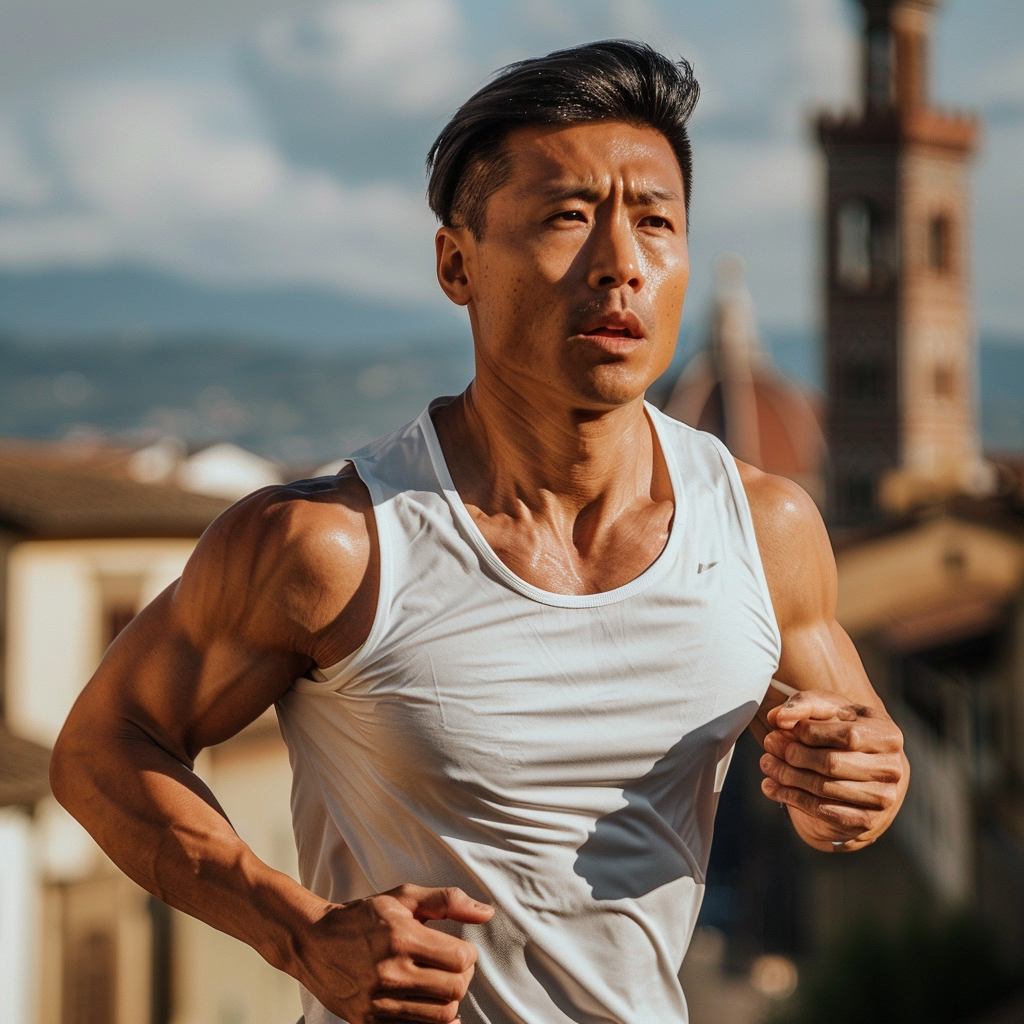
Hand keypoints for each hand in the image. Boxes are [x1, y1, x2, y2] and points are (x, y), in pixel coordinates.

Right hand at [296, 884, 493, 1022]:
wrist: (313, 942)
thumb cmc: (361, 917)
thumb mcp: (402, 898)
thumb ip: (446, 900)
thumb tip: (486, 913)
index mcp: (401, 937)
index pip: (461, 960)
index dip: (468, 955)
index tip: (459, 950)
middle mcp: (390, 972)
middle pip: (455, 990)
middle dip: (462, 978)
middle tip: (452, 968)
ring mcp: (378, 1002)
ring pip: (441, 1016)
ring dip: (448, 1001)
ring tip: (439, 984)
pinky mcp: (369, 1022)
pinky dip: (431, 1022)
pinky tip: (430, 1006)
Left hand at [759, 689, 907, 852]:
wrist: (861, 770)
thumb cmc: (842, 730)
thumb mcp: (828, 710)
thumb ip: (805, 704)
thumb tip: (779, 717)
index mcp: (888, 736)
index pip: (847, 735)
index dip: (810, 731)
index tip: (783, 725)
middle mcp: (892, 769)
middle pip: (832, 763)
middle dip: (793, 753)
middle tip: (769, 744)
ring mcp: (882, 799)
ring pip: (823, 788)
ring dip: (786, 776)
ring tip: (766, 763)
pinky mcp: (865, 821)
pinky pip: (822, 811)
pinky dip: (790, 798)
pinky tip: (770, 786)